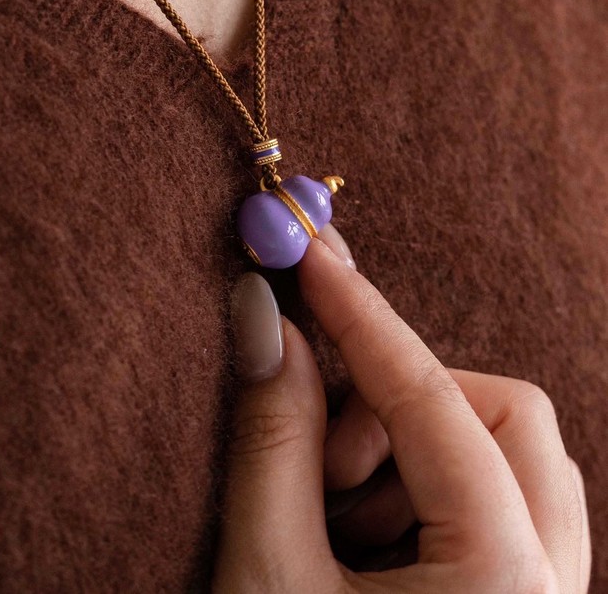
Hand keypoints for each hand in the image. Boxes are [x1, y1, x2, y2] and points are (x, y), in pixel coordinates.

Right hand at [213, 236, 590, 592]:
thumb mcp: (267, 577)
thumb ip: (273, 438)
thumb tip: (265, 315)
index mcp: (503, 581)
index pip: (432, 401)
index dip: (360, 316)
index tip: (309, 255)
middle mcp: (551, 587)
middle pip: (506, 413)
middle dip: (402, 405)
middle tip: (326, 463)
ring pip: (512, 454)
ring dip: (416, 450)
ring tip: (338, 521)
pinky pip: (511, 501)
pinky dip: (436, 486)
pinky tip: (368, 544)